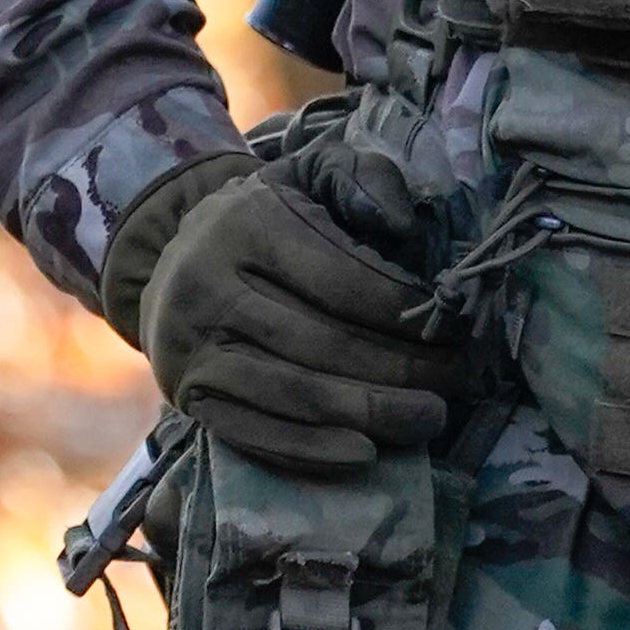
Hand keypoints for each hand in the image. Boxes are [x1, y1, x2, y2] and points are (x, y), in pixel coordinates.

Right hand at [99, 151, 457, 475]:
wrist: (172, 263)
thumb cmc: (265, 221)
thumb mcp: (307, 176)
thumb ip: (361, 178)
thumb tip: (405, 225)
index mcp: (244, 225)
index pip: (341, 280)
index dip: (406, 314)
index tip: (455, 331)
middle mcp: (207, 285)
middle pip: (323, 343)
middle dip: (403, 369)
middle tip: (457, 382)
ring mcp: (192, 345)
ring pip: (294, 392)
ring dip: (371, 414)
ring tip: (428, 419)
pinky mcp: (188, 394)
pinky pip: (255, 433)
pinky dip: (313, 450)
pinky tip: (365, 453)